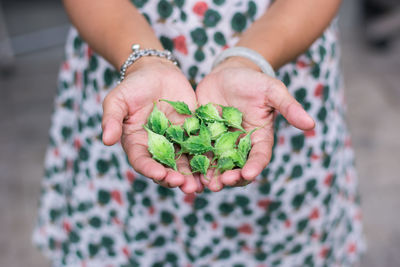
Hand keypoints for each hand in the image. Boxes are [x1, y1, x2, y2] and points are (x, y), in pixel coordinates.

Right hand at [102, 57, 202, 193]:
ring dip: (193, 175)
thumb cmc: (133, 86)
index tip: (160, 174)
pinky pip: (200, 147)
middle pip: (165, 167)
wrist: (157, 72)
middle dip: (175, 178)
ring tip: (201, 185)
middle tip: (186, 186)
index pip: (142, 161)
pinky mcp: (192, 132)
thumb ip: (112, 119)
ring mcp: (176, 141)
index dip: (150, 169)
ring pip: (184, 162)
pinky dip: (207, 158)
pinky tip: (215, 166)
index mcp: (137, 143)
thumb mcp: (118, 100)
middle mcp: (157, 147)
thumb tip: (106, 140)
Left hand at [196, 57, 314, 191]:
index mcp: (259, 138)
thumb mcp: (272, 91)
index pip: (259, 157)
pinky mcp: (202, 138)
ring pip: (216, 165)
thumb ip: (289, 107)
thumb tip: (312, 124)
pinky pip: (198, 153)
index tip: (248, 174)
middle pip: (237, 168)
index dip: (254, 167)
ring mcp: (220, 144)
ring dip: (211, 177)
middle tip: (221, 184)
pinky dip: (194, 164)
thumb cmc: (253, 82)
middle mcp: (239, 146)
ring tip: (204, 184)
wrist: (228, 74)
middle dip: (230, 178)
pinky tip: (187, 171)